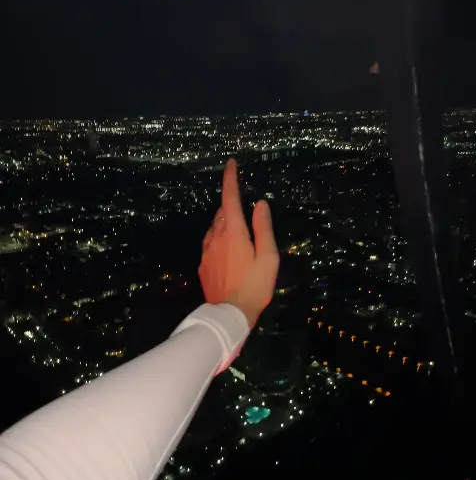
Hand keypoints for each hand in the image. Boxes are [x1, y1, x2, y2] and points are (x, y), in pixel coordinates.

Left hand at [199, 158, 279, 328]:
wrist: (229, 315)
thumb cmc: (255, 286)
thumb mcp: (268, 257)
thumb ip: (264, 228)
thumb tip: (260, 205)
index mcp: (234, 232)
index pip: (230, 198)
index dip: (230, 179)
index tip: (231, 164)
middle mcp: (216, 238)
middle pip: (222, 213)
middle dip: (231, 206)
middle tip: (244, 210)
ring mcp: (207, 252)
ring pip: (214, 228)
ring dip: (225, 223)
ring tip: (239, 233)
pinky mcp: (203, 267)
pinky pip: (210, 245)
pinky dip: (219, 240)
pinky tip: (229, 253)